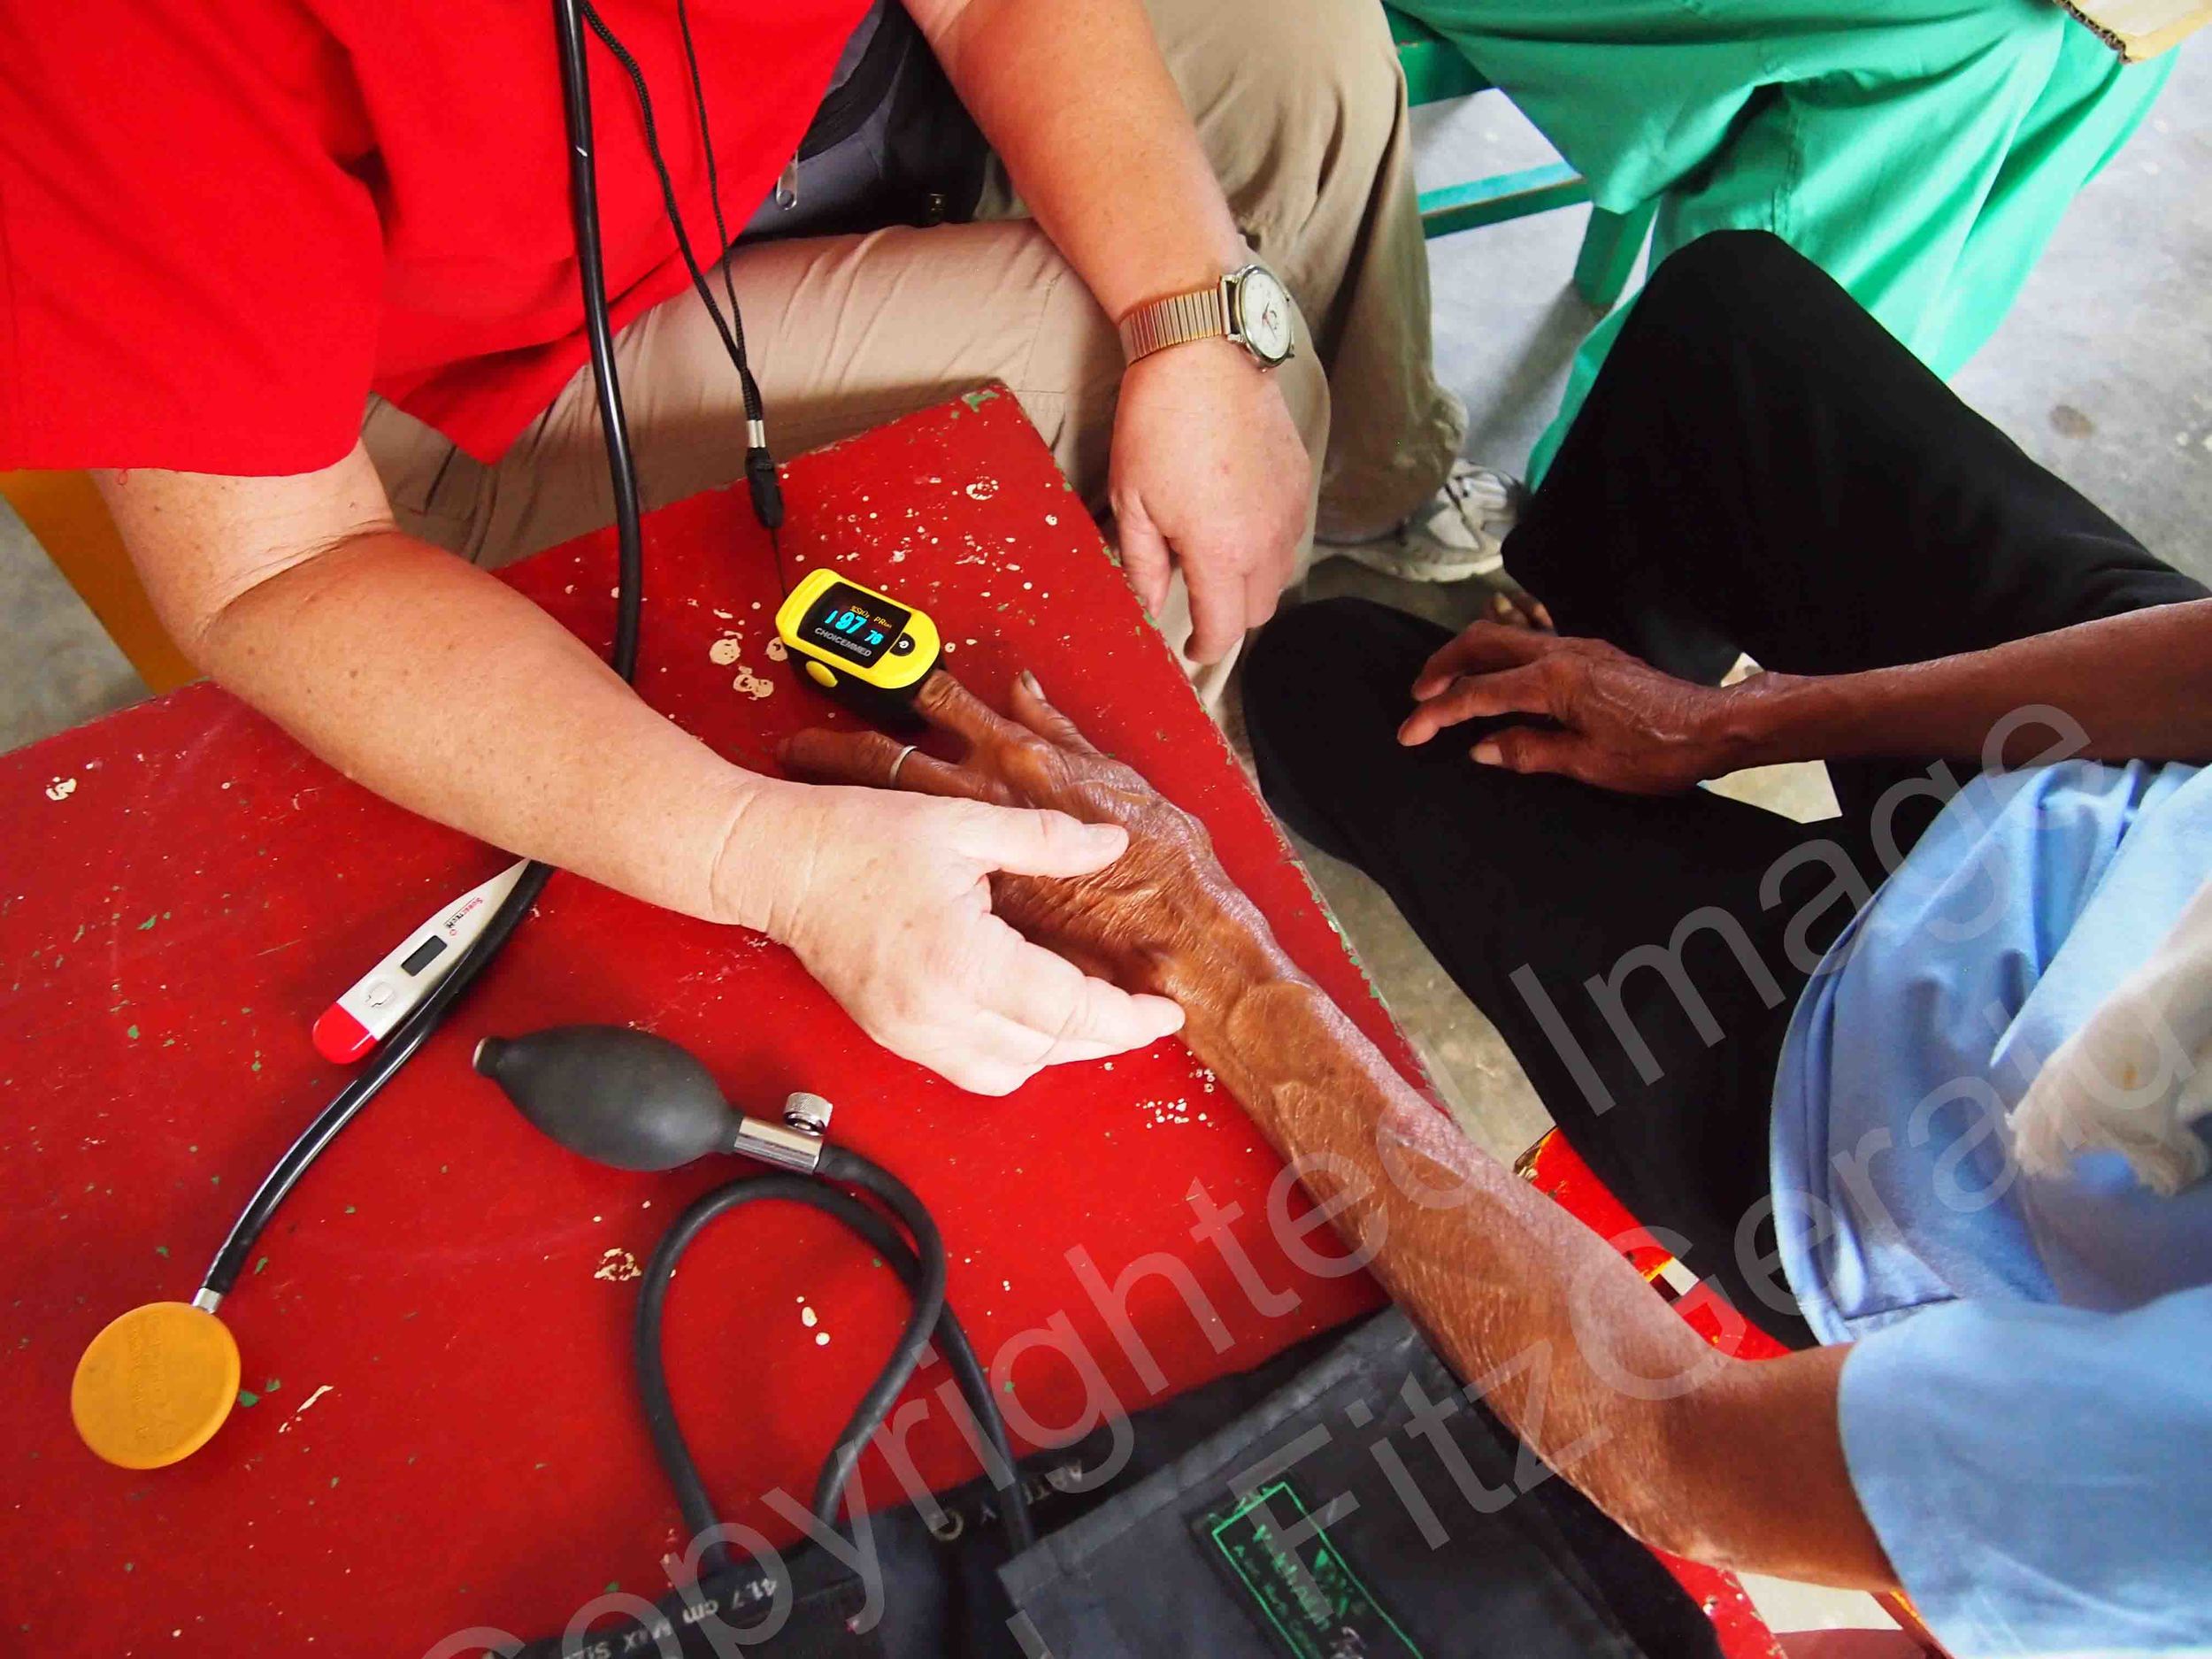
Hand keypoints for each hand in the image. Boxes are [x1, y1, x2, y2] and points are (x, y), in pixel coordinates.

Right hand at [781, 671, 1275, 1019]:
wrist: (778, 863)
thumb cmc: (859, 837)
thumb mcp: (962, 824)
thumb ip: (1044, 839)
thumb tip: (1110, 845)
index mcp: (962, 960)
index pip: (1068, 1012)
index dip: (1126, 1017)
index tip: (1164, 1009)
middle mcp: (937, 1013)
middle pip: (1048, 1050)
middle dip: (1104, 1035)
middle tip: (1141, 1009)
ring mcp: (911, 1033)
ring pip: (1011, 1071)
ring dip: (1059, 1048)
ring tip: (1090, 1009)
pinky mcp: (895, 1037)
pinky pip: (971, 1068)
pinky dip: (1014, 1053)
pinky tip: (1030, 1014)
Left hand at [1110, 339, 1311, 665]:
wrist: (1201, 355)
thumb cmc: (1157, 425)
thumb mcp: (1132, 502)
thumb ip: (1144, 566)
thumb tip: (1149, 606)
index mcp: (1220, 551)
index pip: (1225, 629)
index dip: (1204, 647)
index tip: (1190, 646)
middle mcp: (1266, 540)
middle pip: (1258, 612)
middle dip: (1229, 616)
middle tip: (1199, 600)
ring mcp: (1290, 511)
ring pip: (1280, 577)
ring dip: (1251, 582)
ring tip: (1216, 554)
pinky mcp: (1301, 483)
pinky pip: (1291, 536)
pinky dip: (1268, 545)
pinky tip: (1237, 519)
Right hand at [1397, 623, 1754, 793]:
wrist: (1715, 726)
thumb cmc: (1656, 752)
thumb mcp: (1588, 764)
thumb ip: (1529, 751)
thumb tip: (1482, 748)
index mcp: (1553, 682)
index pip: (1477, 695)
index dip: (1437, 715)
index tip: (1408, 734)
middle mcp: (1561, 653)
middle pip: (1482, 643)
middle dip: (1443, 665)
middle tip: (1419, 694)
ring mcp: (1579, 648)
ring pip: (1507, 637)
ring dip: (1470, 657)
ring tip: (1449, 685)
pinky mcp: (1594, 653)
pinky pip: (1532, 645)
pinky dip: (1501, 658)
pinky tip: (1500, 682)